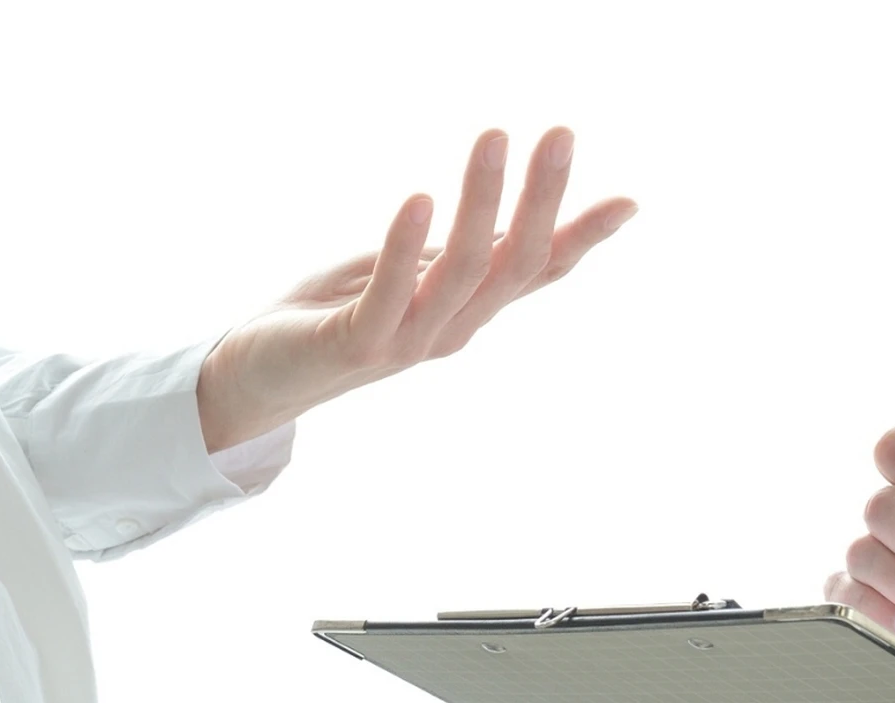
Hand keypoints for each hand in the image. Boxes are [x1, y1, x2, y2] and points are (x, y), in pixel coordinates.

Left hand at [194, 127, 637, 451]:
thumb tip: (526, 215)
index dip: (583, 239)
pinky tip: (420, 198)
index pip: (539, 272)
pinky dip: (404, 247)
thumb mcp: (418, 274)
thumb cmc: (344, 313)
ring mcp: (407, 340)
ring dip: (481, 202)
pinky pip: (387, 296)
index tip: (628, 201)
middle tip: (560, 134)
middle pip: (513, 265)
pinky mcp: (355, 344)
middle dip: (542, 199)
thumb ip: (471, 251)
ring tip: (493, 137)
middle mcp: (452, 329)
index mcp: (471, 309)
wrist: (265, 376)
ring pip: (461, 272)